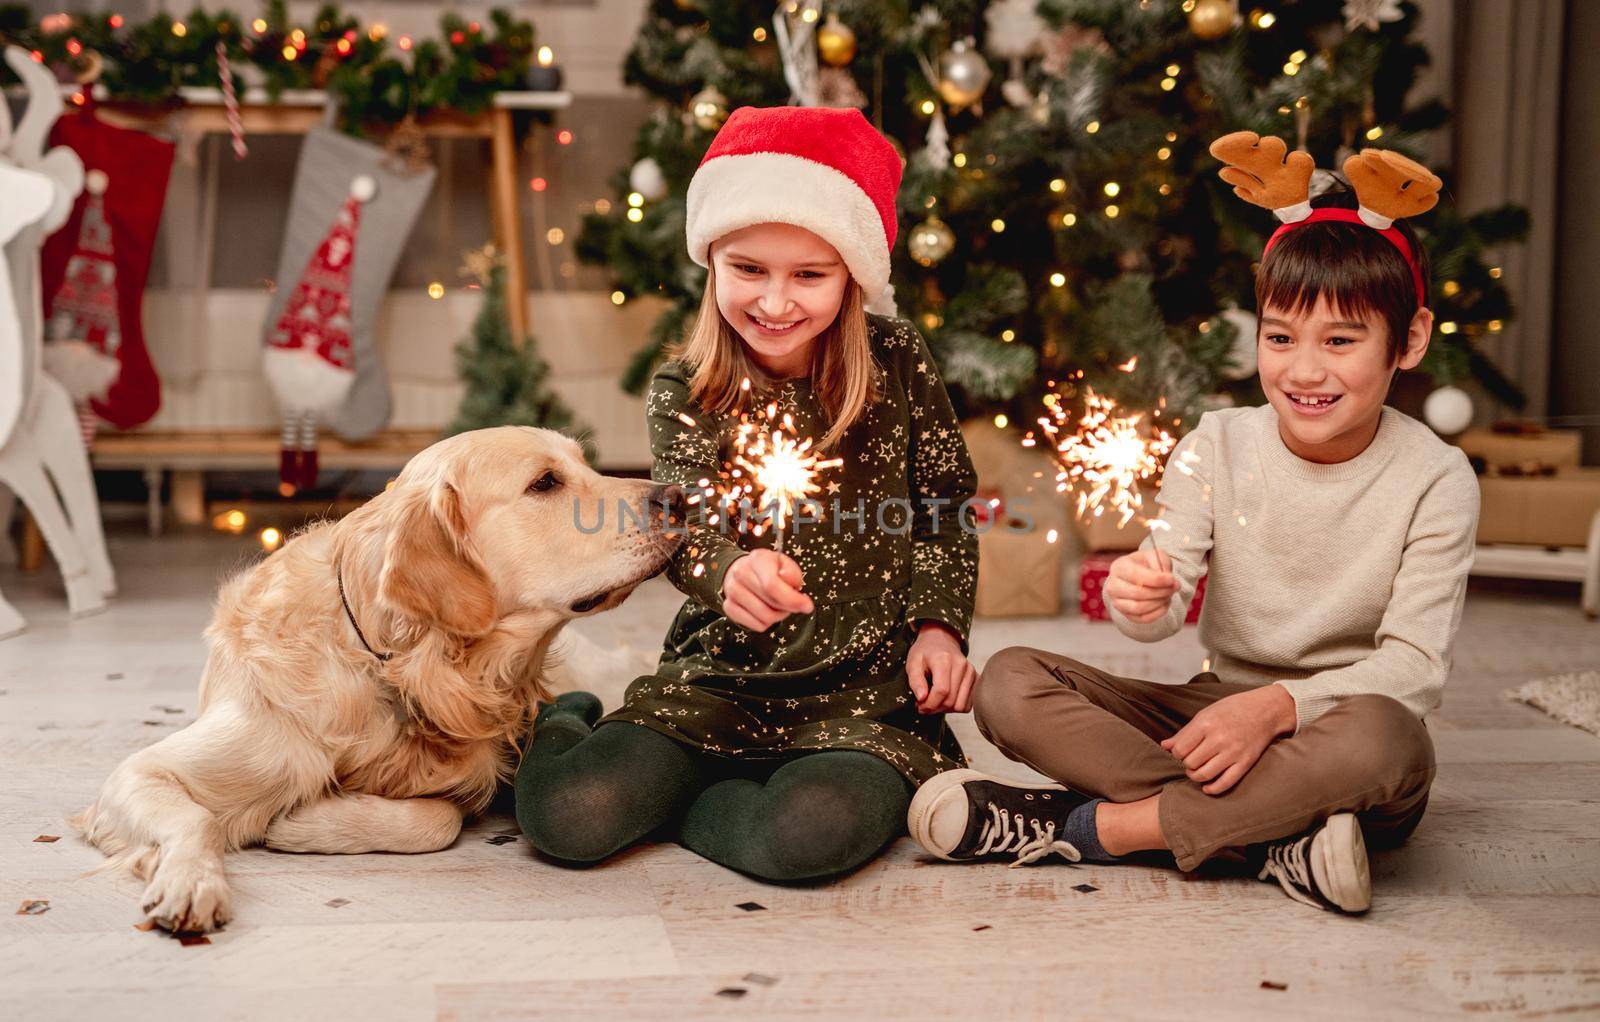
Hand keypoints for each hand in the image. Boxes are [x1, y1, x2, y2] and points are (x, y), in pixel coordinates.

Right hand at [720, 549, 812, 631]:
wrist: (742, 569)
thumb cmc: (770, 569)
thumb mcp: (786, 564)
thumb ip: (793, 574)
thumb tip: (791, 584)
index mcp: (758, 559)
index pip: (772, 585)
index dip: (792, 599)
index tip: (807, 606)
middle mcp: (740, 573)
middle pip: (771, 605)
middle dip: (788, 608)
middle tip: (791, 602)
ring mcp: (731, 591)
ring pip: (765, 618)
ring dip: (778, 616)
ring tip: (778, 606)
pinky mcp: (728, 607)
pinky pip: (756, 626)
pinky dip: (766, 623)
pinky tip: (766, 610)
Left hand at [905, 621, 977, 714]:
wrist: (941, 640)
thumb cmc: (925, 652)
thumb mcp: (913, 663)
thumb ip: (915, 680)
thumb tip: (921, 698)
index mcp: (944, 659)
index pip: (942, 691)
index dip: (929, 704)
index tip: (919, 706)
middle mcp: (962, 665)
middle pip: (951, 701)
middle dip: (935, 708)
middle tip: (924, 704)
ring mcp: (971, 672)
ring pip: (961, 706)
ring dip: (946, 709)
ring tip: (935, 701)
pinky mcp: (976, 679)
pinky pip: (968, 704)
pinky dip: (956, 706)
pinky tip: (946, 698)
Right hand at [1105, 547, 1177, 622]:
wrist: (1139, 576)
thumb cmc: (1147, 564)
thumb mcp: (1155, 555)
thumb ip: (1162, 562)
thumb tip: (1170, 580)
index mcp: (1119, 567)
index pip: (1135, 575)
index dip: (1156, 579)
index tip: (1172, 579)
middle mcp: (1113, 586)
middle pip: (1137, 593)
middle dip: (1161, 591)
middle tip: (1174, 587)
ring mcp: (1117, 602)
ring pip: (1139, 608)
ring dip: (1160, 602)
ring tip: (1169, 594)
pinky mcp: (1126, 614)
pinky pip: (1143, 618)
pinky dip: (1158, 612)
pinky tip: (1165, 602)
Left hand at [1160, 685, 1296, 795]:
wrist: (1265, 710)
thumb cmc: (1232, 709)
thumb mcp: (1205, 714)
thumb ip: (1185, 732)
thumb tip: (1164, 746)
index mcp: (1206, 724)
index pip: (1180, 750)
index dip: (1176, 753)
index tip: (1181, 751)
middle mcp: (1219, 739)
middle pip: (1190, 763)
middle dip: (1186, 763)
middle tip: (1190, 759)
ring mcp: (1233, 753)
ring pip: (1204, 775)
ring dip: (1195, 776)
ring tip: (1196, 770)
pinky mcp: (1245, 763)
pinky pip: (1225, 783)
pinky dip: (1212, 789)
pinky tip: (1206, 787)